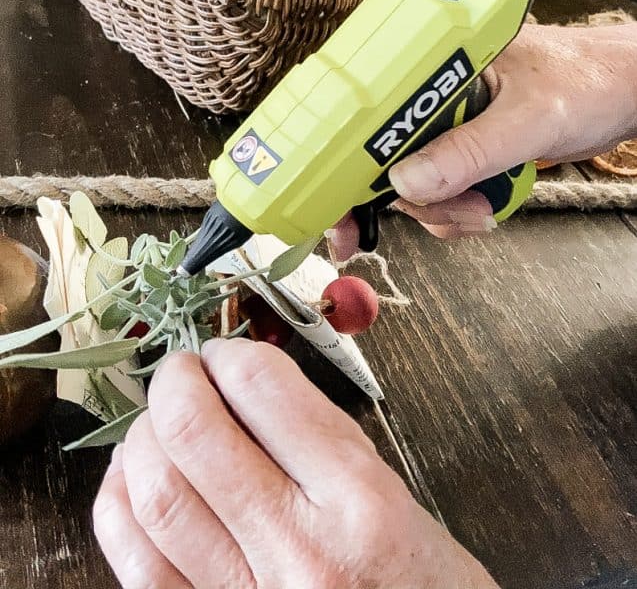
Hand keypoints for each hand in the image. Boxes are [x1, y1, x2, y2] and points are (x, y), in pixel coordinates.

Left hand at [94, 340, 497, 588]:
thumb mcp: (403, 502)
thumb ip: (327, 445)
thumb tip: (248, 389)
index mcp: (361, 501)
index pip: (264, 390)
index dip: (230, 355)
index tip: (223, 354)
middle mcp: (300, 549)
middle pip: (195, 435)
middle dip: (174, 385)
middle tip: (181, 375)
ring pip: (157, 497)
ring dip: (141, 442)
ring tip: (154, 427)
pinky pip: (139, 568)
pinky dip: (118, 512)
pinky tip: (131, 485)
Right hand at [330, 22, 636, 258]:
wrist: (628, 93)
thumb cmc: (589, 77)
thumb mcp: (529, 117)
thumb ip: (471, 151)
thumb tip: (408, 181)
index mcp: (435, 60)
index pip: (367, 105)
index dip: (341, 158)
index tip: (333, 208)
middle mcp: (433, 91)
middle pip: (384, 156)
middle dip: (409, 199)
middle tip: (442, 216)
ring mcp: (450, 123)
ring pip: (415, 184)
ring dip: (444, 210)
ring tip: (482, 209)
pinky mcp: (468, 149)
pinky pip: (443, 192)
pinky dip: (460, 211)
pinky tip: (486, 209)